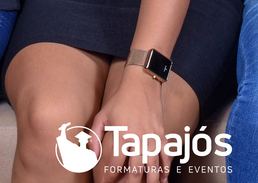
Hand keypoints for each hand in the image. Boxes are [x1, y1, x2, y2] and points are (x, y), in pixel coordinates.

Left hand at [92, 68, 167, 182]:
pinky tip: (163, 180)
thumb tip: (91, 158)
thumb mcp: (102, 116)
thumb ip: (95, 138)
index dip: (109, 178)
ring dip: (150, 181)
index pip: (115, 163)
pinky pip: (166, 156)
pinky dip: (166, 170)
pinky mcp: (162, 134)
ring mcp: (153, 136)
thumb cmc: (120, 101)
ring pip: (153, 167)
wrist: (142, 83)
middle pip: (135, 170)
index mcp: (122, 133)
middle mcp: (138, 137)